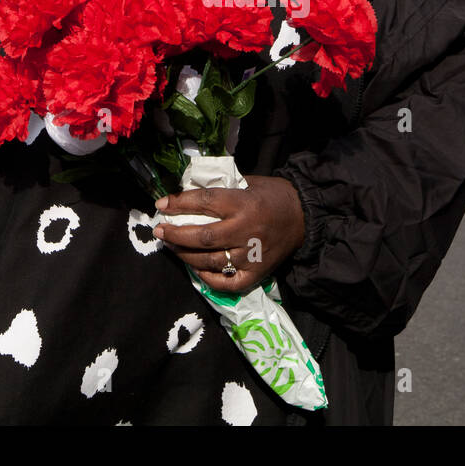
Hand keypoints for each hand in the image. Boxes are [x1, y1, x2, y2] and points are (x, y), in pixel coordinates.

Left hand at [153, 175, 305, 294]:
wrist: (305, 217)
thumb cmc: (274, 196)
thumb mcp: (248, 183)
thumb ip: (222, 189)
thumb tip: (188, 193)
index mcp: (244, 204)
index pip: (204, 203)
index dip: (179, 204)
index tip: (161, 205)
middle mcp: (245, 231)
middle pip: (202, 237)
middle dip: (175, 234)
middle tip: (159, 230)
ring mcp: (250, 255)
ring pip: (209, 260)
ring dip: (184, 255)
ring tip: (171, 247)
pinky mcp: (257, 273)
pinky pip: (226, 282)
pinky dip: (207, 278)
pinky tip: (195, 269)